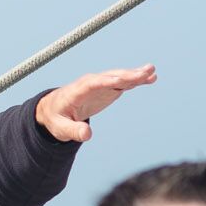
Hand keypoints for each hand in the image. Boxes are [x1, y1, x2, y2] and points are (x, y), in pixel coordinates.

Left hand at [35, 64, 157, 141]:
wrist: (54, 109)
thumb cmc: (56, 119)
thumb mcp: (61, 128)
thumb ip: (74, 131)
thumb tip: (88, 134)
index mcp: (76, 92)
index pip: (91, 84)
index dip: (105, 82)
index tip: (121, 80)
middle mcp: (89, 84)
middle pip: (109, 77)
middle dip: (126, 75)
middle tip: (144, 72)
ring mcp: (100, 84)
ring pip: (118, 77)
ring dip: (134, 74)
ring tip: (152, 71)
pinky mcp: (108, 88)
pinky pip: (123, 82)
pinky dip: (136, 80)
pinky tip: (151, 78)